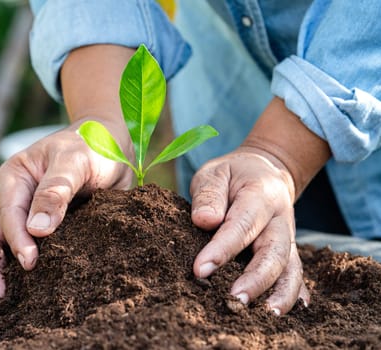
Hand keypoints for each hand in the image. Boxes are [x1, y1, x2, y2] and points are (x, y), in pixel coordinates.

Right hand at [0, 119, 132, 296]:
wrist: (113, 144)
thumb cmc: (92, 145)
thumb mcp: (74, 162)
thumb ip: (56, 191)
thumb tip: (36, 230)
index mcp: (16, 176)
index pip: (8, 213)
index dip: (16, 240)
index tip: (29, 262)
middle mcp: (18, 195)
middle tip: (1, 295)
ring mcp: (32, 210)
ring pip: (9, 242)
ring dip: (6, 268)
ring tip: (7, 297)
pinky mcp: (50, 223)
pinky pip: (35, 245)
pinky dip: (28, 263)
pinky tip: (32, 285)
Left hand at [190, 147, 309, 314]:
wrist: (265, 171)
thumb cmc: (233, 175)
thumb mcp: (215, 173)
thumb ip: (209, 194)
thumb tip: (205, 221)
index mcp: (260, 195)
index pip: (241, 225)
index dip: (222, 249)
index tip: (200, 270)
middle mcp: (280, 219)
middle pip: (273, 252)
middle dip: (255, 279)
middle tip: (234, 300)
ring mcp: (288, 236)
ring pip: (290, 267)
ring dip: (280, 293)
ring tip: (264, 317)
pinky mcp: (288, 250)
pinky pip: (296, 273)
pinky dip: (294, 293)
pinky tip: (283, 313)